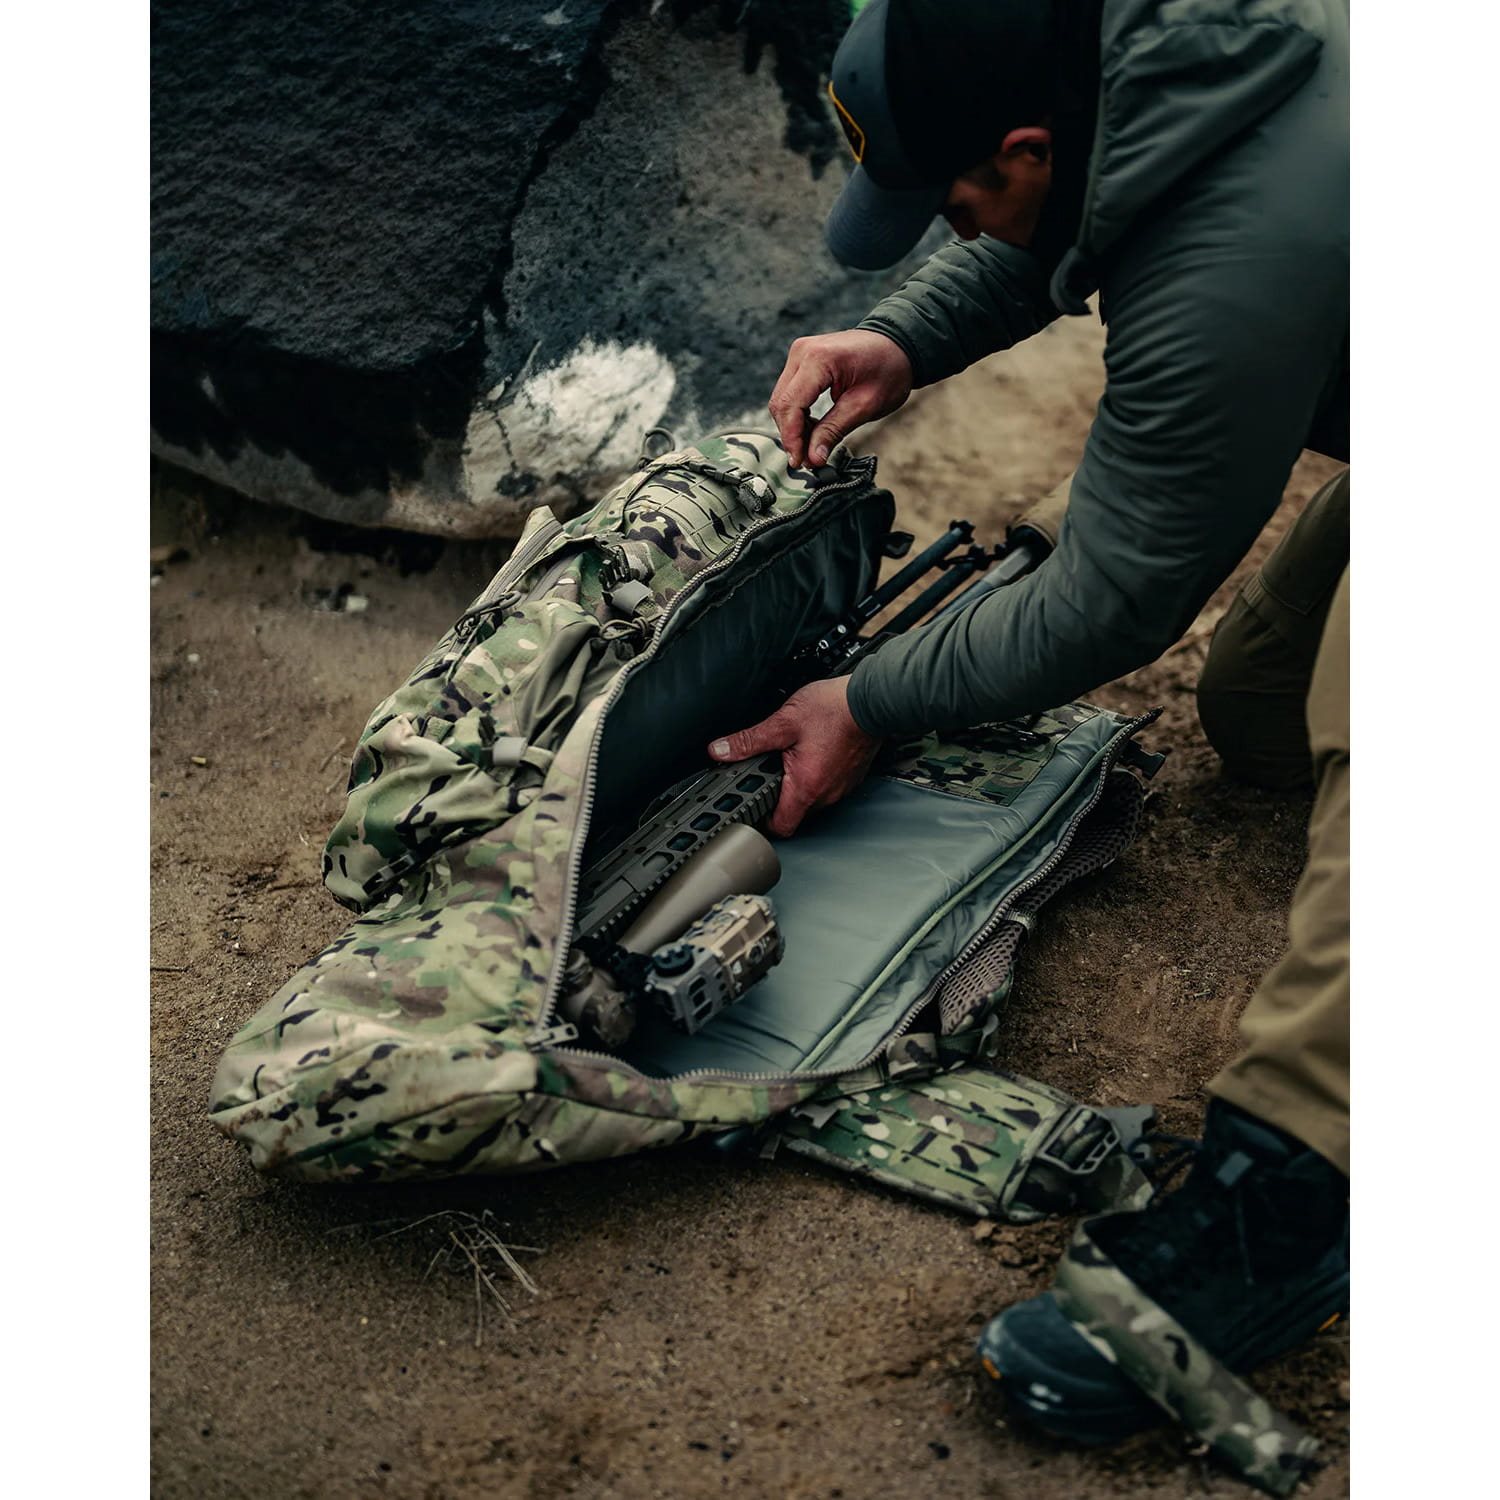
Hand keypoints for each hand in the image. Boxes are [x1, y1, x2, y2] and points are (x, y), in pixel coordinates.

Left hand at [708, 677, 880, 837]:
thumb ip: (749, 741)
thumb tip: (721, 751)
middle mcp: (826, 794)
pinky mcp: (851, 777)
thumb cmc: (835, 710)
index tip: (753, 805)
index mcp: (806, 786)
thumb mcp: (783, 722)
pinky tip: (812, 753)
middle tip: (768, 772)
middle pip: (795, 812)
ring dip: (799, 785)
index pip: (781, 827)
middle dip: (779, 796)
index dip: (763, 821)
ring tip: (790, 758)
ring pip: (813, 799)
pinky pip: (828, 786)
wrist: (872, 700)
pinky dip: (817, 775)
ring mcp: (841, 787)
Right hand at [768, 330, 912, 468]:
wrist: (898, 344)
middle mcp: (802, 351)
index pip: (791, 405)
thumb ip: (834, 431)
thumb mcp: (865, 406)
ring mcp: (800, 352)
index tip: (800, 462)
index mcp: (818, 359)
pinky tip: (813, 429)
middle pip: (781, 403)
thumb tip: (812, 458)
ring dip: (793, 426)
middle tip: (807, 460)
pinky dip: (797, 414)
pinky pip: (790, 392)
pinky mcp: (802, 359)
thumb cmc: (889, 370)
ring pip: (782, 399)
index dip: (792, 438)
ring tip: (812, 447)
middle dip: (791, 435)